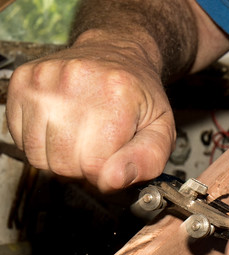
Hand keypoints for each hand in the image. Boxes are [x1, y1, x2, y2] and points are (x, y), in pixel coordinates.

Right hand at [6, 35, 174, 191]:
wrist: (118, 54)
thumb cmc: (140, 96)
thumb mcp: (161, 130)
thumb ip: (147, 160)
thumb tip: (113, 180)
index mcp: (117, 94)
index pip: (95, 166)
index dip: (105, 174)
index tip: (114, 161)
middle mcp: (76, 81)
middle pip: (64, 163)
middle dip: (83, 168)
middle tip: (98, 149)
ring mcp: (45, 80)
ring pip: (38, 156)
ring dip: (60, 158)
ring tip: (80, 139)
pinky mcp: (23, 81)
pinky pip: (21, 139)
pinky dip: (40, 144)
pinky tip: (61, 128)